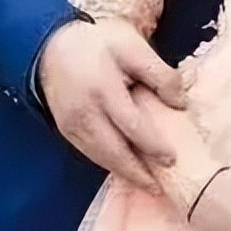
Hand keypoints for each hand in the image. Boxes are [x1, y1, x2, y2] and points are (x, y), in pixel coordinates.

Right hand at [38, 15, 185, 191]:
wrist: (51, 46)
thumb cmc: (98, 43)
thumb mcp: (132, 47)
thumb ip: (158, 73)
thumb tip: (180, 102)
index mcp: (103, 88)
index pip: (132, 126)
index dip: (153, 145)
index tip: (172, 157)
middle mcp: (85, 113)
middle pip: (114, 152)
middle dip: (137, 172)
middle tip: (160, 186)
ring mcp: (72, 125)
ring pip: (100, 158)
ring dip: (124, 173)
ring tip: (147, 183)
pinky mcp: (66, 130)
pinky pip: (89, 153)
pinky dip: (108, 163)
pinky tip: (124, 167)